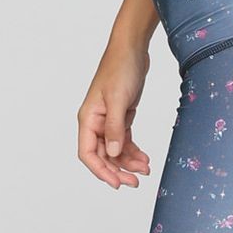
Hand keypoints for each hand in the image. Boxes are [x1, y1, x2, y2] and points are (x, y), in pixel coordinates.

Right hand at [78, 39, 152, 189]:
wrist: (132, 49)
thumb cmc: (120, 68)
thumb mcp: (119, 99)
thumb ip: (115, 128)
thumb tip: (112, 153)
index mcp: (88, 119)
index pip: (87, 153)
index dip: (101, 171)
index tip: (117, 183)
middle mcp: (95, 122)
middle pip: (102, 156)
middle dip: (118, 170)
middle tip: (135, 182)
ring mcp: (108, 120)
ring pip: (115, 150)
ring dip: (128, 162)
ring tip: (145, 170)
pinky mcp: (121, 117)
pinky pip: (124, 141)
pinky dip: (133, 151)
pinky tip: (144, 159)